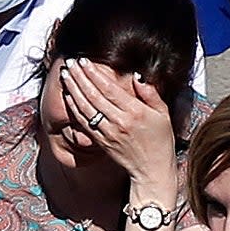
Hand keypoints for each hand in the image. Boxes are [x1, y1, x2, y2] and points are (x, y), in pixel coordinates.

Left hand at [59, 58, 178, 188]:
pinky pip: (84, 123)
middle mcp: (119, 122)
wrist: (152, 169)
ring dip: (73, 90)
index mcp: (135, 112)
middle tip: (70, 63)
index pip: (109, 89)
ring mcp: (108, 133)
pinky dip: (74, 108)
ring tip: (66, 75)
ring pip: (85, 108)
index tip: (84, 61)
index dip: (94, 73)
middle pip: (93, 96)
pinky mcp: (101, 142)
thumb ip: (150, 93)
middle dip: (79, 77)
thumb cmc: (160, 140)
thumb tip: (136, 76)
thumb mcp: (163, 114)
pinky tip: (68, 96)